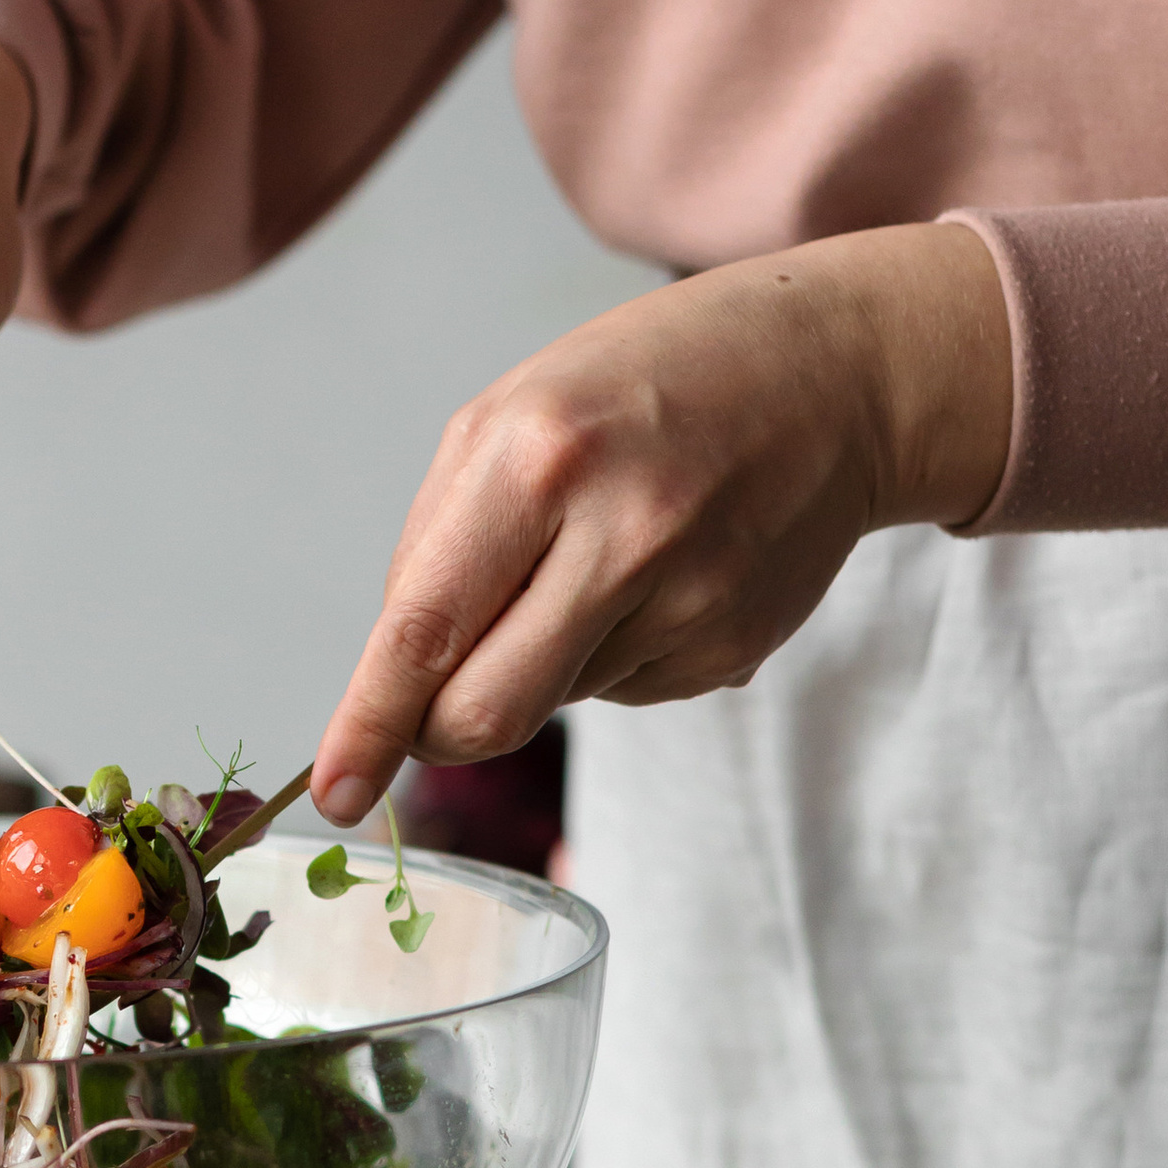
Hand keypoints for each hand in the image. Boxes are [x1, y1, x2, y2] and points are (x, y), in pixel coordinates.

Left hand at [310, 223, 1013, 822]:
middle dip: (439, 727)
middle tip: (438, 692)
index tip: (336, 793)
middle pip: (485, 714)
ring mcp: (687, 600)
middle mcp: (618, 534)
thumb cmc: (644, 387)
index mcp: (537, 460)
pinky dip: (606, 655)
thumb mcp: (511, 415)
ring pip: (549, 705)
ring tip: (594, 560)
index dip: (370, 724)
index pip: (425, 629)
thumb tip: (393, 688)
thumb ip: (439, 547)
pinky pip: (620, 694)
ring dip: (536, 663)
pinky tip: (653, 576)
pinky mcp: (728, 648)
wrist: (832, 374)